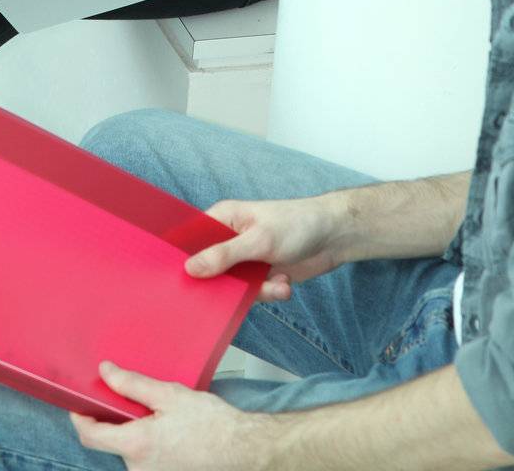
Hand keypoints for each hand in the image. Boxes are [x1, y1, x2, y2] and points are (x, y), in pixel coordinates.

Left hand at [71, 364, 261, 470]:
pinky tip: (167, 428)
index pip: (91, 436)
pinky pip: (144, 457)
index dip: (79, 418)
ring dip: (133, 430)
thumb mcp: (168, 394)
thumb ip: (132, 384)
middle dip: (113, 419)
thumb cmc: (210, 424)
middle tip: (128, 398)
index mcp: (136, 445)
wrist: (240, 449)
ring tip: (157, 413)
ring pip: (129, 449)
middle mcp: (138, 468)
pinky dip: (147, 441)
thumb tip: (106, 373)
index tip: (78, 404)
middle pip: (110, 442)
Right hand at [185, 195, 343, 301]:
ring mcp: (247, 258)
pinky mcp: (262, 275)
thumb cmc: (296, 225)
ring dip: (256, 290)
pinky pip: (253, 293)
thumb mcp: (258, 240)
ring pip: (233, 286)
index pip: (193, 240)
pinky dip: (270, 292)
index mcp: (224, 219)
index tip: (180, 282)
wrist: (334, 237)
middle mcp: (231, 239)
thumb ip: (224, 255)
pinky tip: (285, 283)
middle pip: (211, 268)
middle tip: (232, 294)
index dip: (185, 259)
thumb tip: (190, 268)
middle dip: (223, 284)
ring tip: (277, 282)